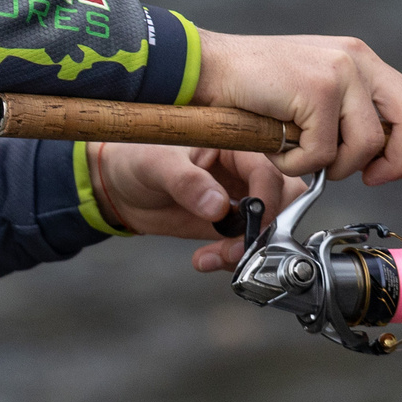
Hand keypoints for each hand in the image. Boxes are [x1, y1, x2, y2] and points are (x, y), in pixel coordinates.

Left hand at [89, 142, 300, 271]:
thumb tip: (219, 206)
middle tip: (238, 246)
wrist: (118, 186)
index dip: (267, 198)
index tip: (253, 223)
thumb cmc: (134, 158)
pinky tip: (206, 260)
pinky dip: (233, 257)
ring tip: (216, 257)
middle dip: (266, 228)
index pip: (267, 169)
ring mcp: (239, 197)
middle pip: (282, 198)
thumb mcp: (155, 164)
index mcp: (232, 141)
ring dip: (249, 248)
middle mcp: (242, 169)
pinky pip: (247, 243)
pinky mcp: (230, 223)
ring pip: (270, 225)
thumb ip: (186, 182)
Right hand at [193, 30, 401, 183]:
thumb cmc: (252, 88)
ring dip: (331, 164)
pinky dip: (298, 161)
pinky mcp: (317, 89)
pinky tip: (275, 142)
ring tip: (295, 148)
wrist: (206, 69)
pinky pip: (325, 152)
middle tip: (370, 178)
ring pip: (367, 146)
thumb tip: (382, 150)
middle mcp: (356, 60)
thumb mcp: (312, 94)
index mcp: (358, 60)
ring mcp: (339, 72)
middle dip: (397, 162)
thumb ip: (349, 113)